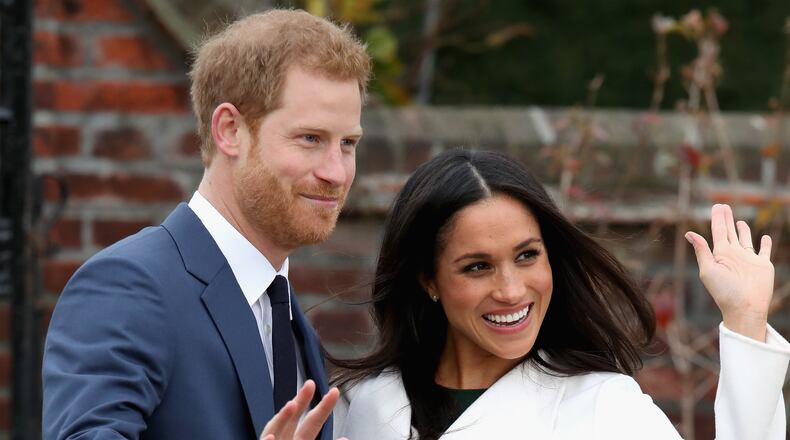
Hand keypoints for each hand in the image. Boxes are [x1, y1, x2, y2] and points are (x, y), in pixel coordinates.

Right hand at [259, 380, 346, 439]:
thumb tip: (345, 439)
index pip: (311, 422)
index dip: (322, 407)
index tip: (334, 392)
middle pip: (293, 419)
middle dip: (301, 401)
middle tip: (311, 384)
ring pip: (276, 430)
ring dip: (283, 418)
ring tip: (291, 405)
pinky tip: (270, 437)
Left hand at [685, 204, 773, 340]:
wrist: (744, 308)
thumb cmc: (724, 291)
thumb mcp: (708, 270)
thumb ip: (702, 250)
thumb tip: (689, 233)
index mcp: (720, 254)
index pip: (718, 231)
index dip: (717, 218)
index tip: (717, 206)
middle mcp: (734, 255)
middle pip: (729, 232)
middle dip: (726, 219)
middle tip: (723, 206)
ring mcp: (748, 259)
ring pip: (745, 240)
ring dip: (743, 230)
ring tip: (739, 221)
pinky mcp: (763, 265)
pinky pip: (764, 251)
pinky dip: (766, 244)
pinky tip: (765, 237)